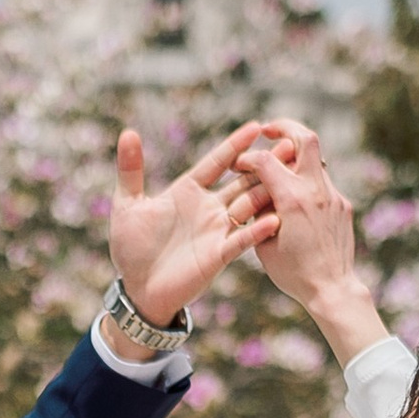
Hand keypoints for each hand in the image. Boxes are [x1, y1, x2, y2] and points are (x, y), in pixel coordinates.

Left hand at [105, 121, 278, 334]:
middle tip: (289, 146)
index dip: (235, 145)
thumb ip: (130, 170)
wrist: (138, 290)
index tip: (255, 126)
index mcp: (187, 191)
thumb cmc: (131, 248)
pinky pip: (241, 239)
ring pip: (248, 205)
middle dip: (264, 164)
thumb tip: (127, 133)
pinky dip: (256, 230)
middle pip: (242, 180)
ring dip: (268, 192)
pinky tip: (274, 220)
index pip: (216, 162)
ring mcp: (216, 230)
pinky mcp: (218, 255)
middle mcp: (208, 207)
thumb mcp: (128, 205)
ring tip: (290, 177)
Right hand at [238, 123, 387, 365]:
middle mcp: (315, 190)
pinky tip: (297, 201)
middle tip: (269, 130)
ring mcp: (333, 196)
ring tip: (281, 169)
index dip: (247, 158)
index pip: (265, 160)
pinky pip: (323, 183)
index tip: (238, 164)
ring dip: (296, 158)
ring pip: (316, 160)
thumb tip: (256, 194)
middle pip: (304, 138)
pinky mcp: (343, 205)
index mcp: (291, 199)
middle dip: (284, 127)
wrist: (332, 289)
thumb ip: (258, 215)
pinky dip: (307, 182)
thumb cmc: (293, 273)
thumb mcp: (263, 245)